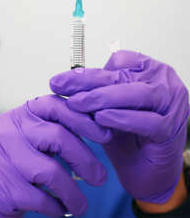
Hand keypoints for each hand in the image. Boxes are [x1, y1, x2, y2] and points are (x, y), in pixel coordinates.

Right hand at [0, 95, 110, 217]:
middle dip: (86, 160)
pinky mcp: (3, 187)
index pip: (53, 105)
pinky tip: (60, 210)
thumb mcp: (26, 139)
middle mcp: (8, 132)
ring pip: (52, 172)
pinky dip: (57, 208)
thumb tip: (98, 129)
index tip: (105, 135)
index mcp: (18, 116)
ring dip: (74, 193)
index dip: (83, 118)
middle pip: (57, 138)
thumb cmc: (11, 165)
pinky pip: (41, 198)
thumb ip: (51, 130)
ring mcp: (2, 158)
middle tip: (100, 179)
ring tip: (82, 206)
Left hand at [50, 50, 188, 203]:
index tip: (61, 81)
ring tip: (78, 104)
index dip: (88, 71)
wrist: (143, 170)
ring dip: (104, 98)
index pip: (118, 62)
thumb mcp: (105, 108)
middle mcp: (164, 83)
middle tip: (61, 88)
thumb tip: (63, 81)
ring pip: (139, 94)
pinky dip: (122, 118)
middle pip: (123, 76)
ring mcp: (172, 106)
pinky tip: (101, 118)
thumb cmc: (126, 135)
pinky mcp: (171, 130)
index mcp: (149, 71)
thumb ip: (93, 92)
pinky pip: (148, 121)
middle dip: (87, 82)